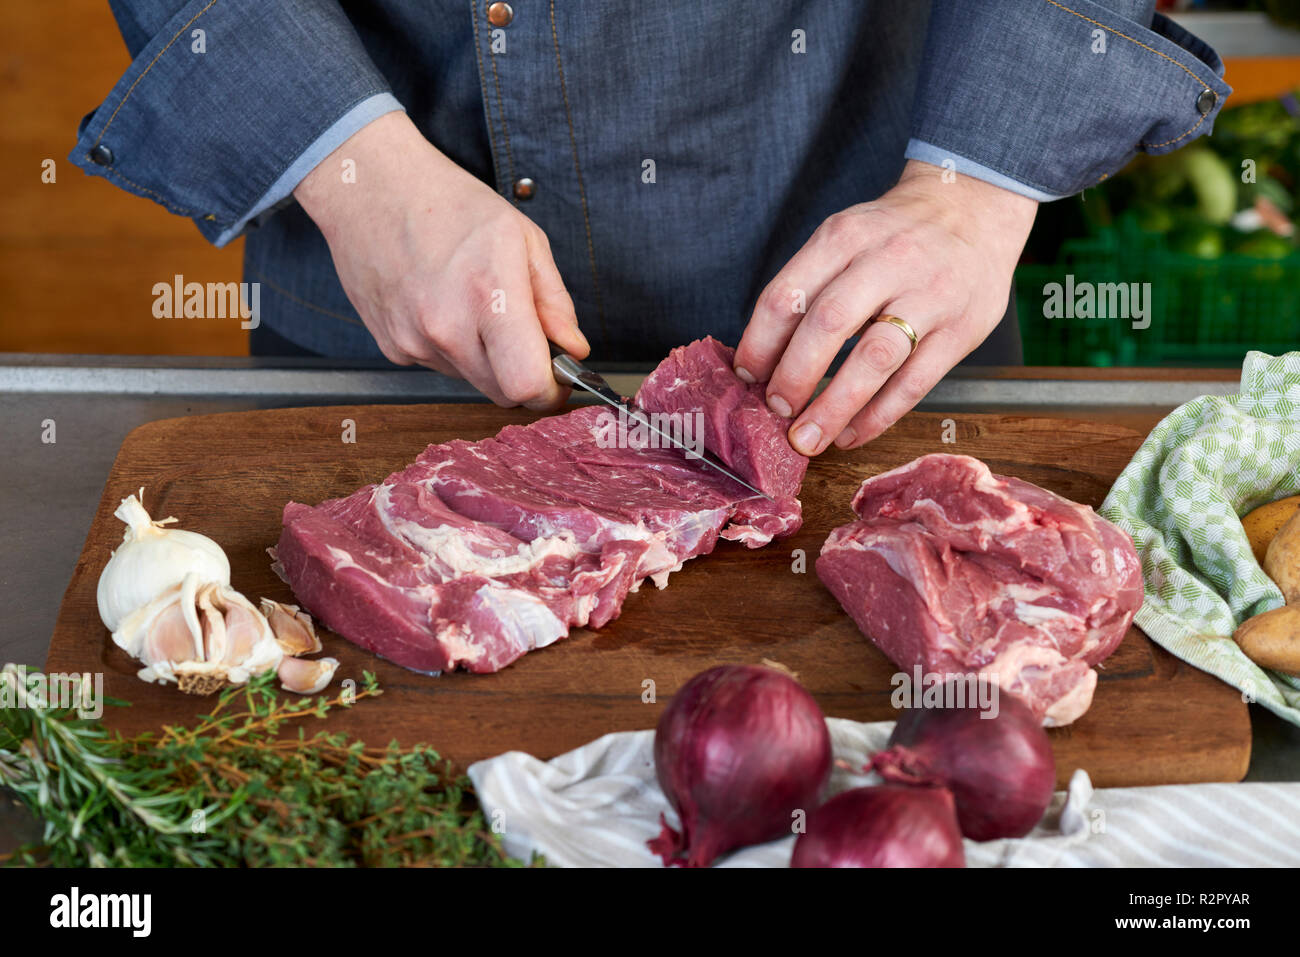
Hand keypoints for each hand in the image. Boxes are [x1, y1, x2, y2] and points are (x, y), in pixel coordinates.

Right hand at [293, 112, 588, 408]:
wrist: (369, 189)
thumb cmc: (449, 204)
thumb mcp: (523, 238)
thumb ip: (555, 302)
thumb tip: (573, 349)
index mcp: (487, 295)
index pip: (527, 386)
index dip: (550, 389)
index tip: (558, 374)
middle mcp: (446, 327)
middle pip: (504, 395)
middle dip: (524, 374)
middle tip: (526, 336)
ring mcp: (414, 342)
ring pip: (474, 381)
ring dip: (487, 359)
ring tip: (474, 304)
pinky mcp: (393, 349)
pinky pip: (442, 367)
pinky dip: (454, 348)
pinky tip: (445, 305)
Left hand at [733, 159, 1036, 454]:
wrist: (973, 209)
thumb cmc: (895, 236)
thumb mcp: (846, 237)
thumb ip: (809, 286)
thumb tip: (763, 357)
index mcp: (845, 237)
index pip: (788, 295)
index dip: (759, 344)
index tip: (747, 378)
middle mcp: (887, 261)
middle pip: (828, 325)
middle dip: (793, 377)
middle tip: (775, 410)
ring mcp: (930, 296)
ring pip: (874, 359)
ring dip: (833, 407)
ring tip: (807, 438)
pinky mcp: (960, 331)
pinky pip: (913, 384)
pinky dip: (877, 416)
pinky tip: (851, 434)